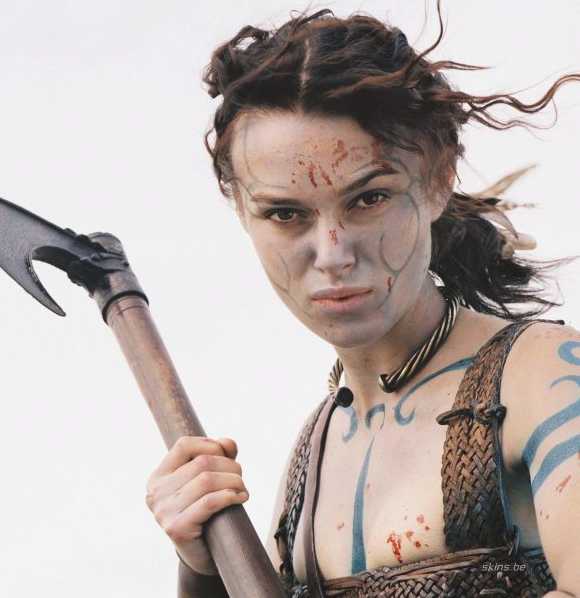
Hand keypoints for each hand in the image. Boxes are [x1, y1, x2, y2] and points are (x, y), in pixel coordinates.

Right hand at [146, 436, 248, 575]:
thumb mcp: (210, 479)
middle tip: (240, 478)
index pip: (184, 445)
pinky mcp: (177, 528)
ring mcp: (164, 511)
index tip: (226, 455)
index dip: (210, 445)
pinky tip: (240, 498)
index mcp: (159, 476)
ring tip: (241, 489)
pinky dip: (230, 496)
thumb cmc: (206, 511)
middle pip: (202, 463)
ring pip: (207, 480)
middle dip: (230, 466)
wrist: (201, 555)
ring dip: (234, 481)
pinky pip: (209, 502)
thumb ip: (219, 456)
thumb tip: (228, 443)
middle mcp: (156, 492)